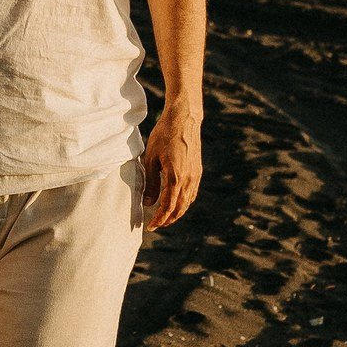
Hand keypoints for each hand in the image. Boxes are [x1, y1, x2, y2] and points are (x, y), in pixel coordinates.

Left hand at [142, 104, 202, 230]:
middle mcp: (188, 179)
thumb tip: (148, 203)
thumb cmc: (164, 136)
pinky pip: (192, 193)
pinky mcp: (197, 171)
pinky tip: (177, 203)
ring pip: (187, 202)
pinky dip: (184, 203)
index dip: (159, 219)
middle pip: (180, 208)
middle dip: (168, 220)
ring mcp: (195, 176)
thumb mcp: (151, 159)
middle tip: (157, 225)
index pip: (168, 207)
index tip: (151, 226)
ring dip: (177, 213)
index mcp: (175, 177)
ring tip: (166, 217)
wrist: (184, 120)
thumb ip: (150, 183)